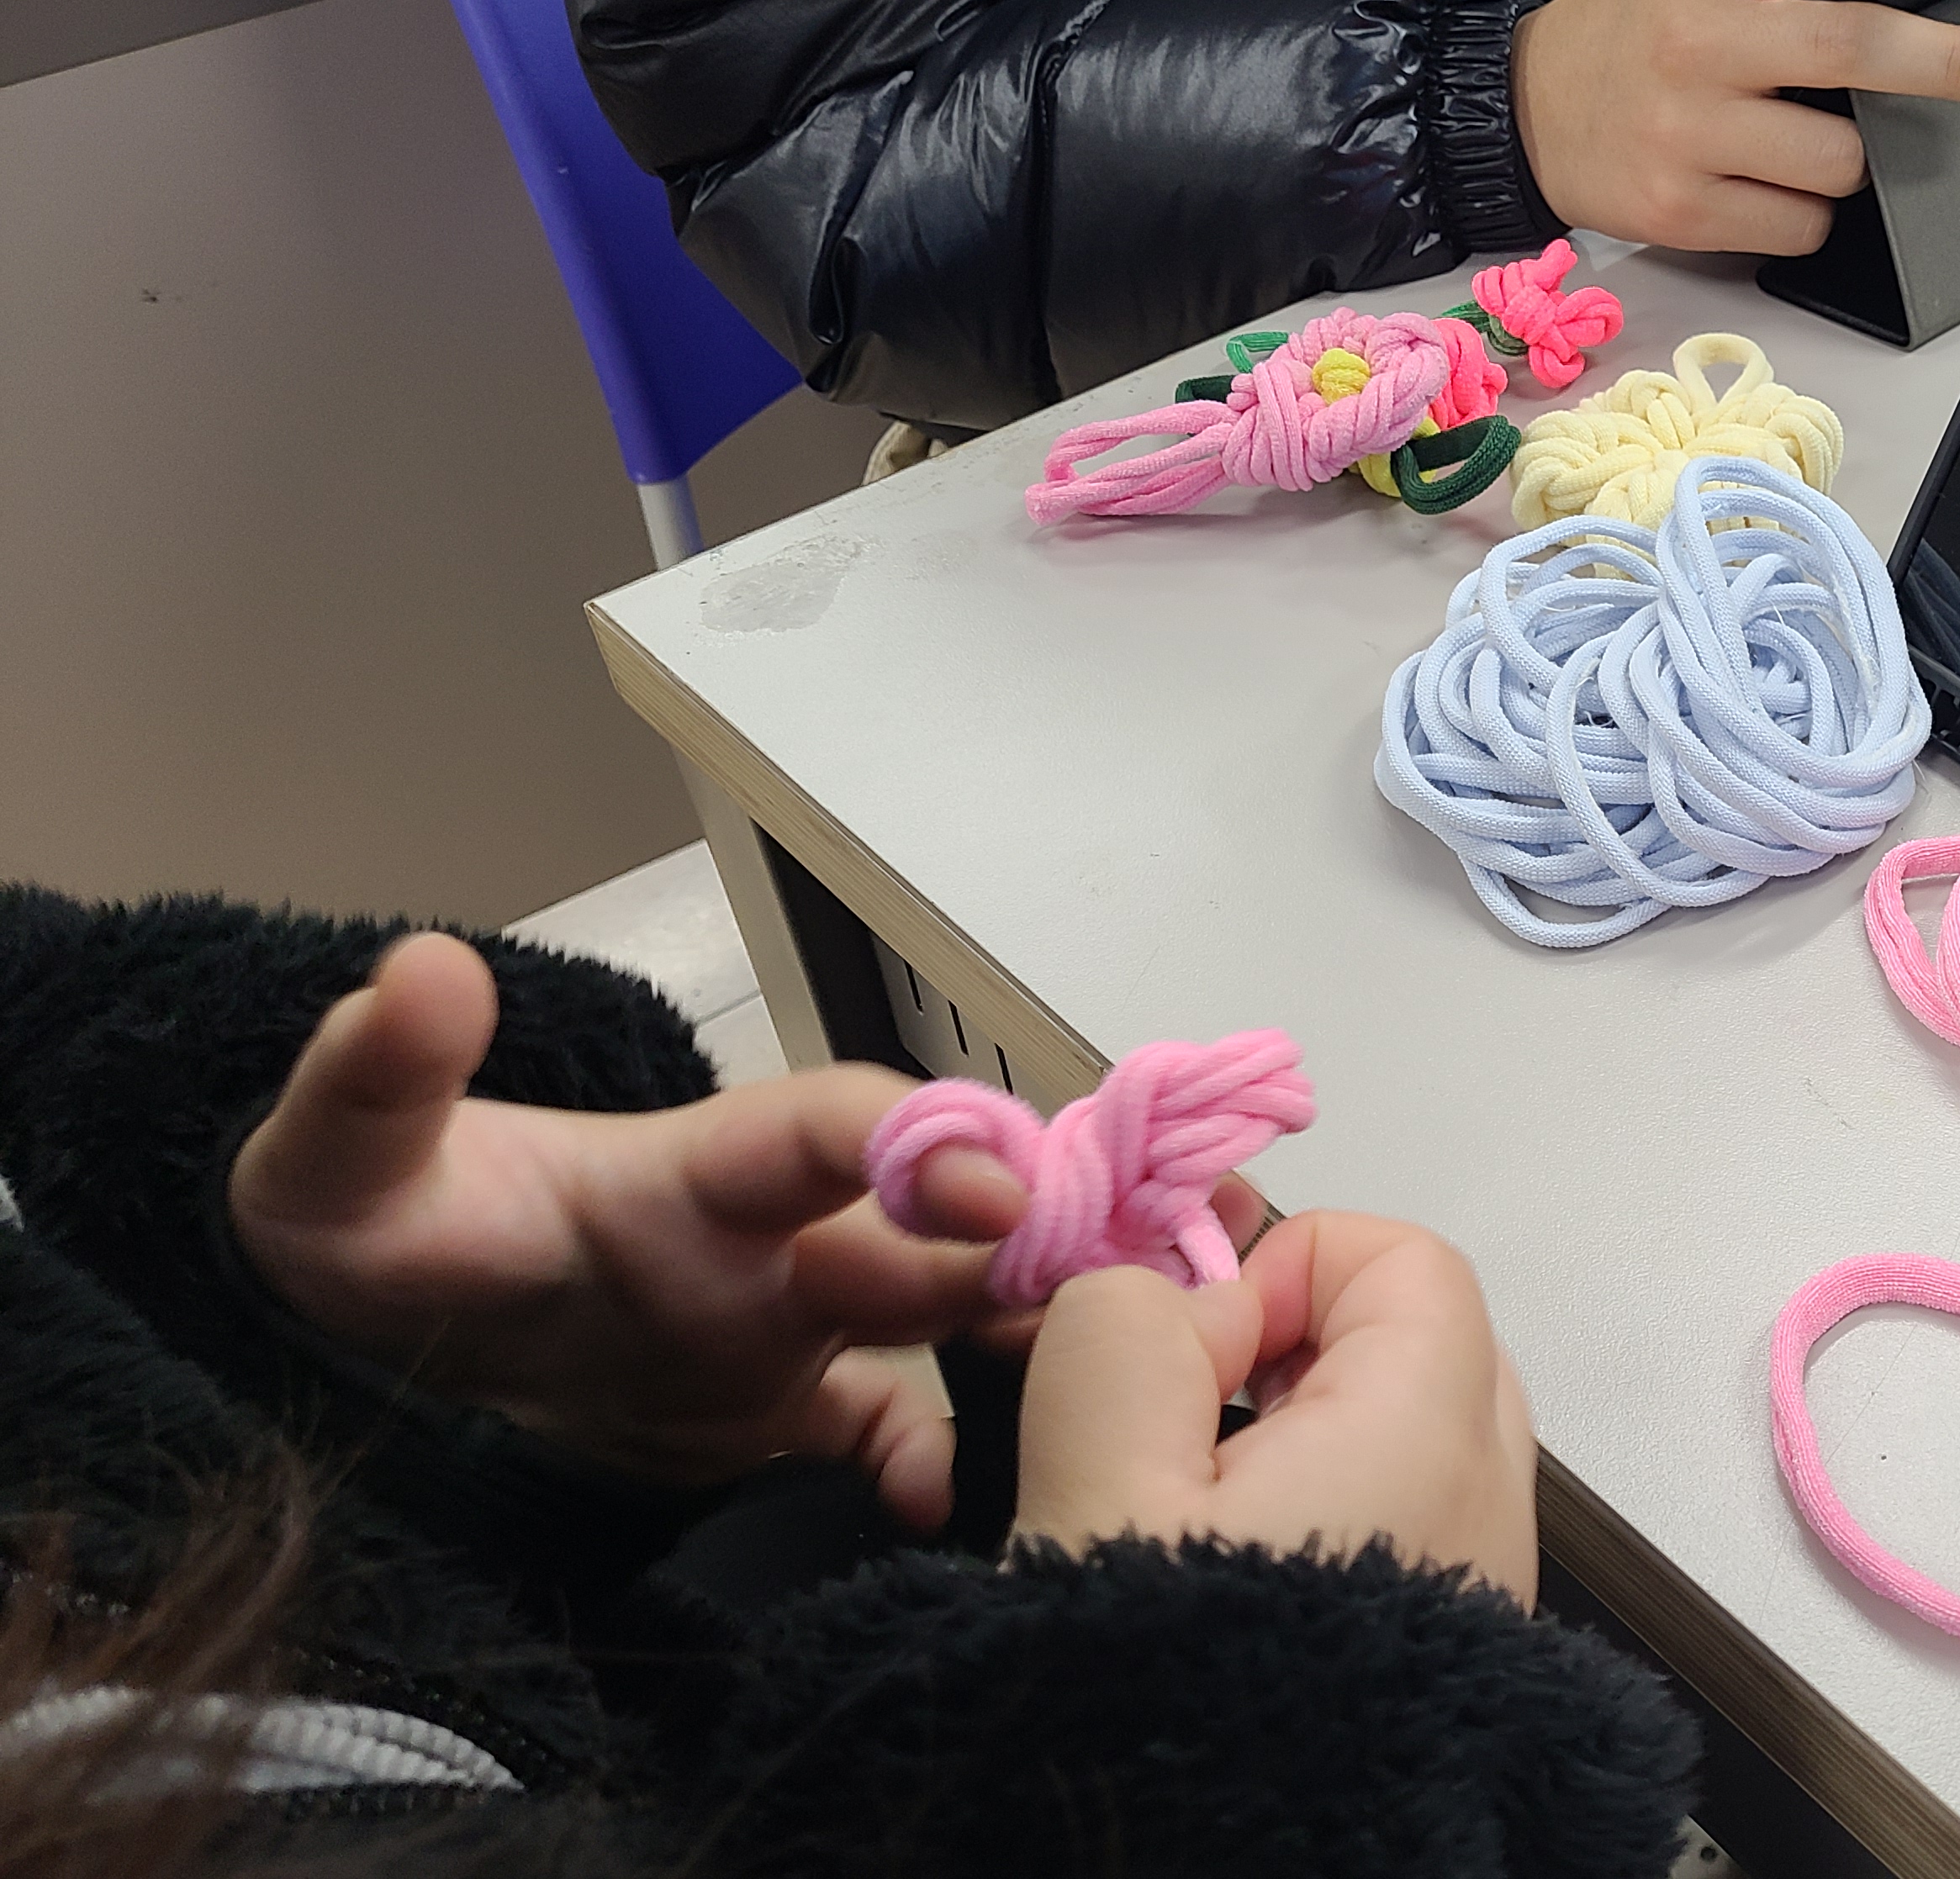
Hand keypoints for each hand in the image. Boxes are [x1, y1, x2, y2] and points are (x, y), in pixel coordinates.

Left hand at [230, 933, 1033, 1527]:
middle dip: (1022, 1241)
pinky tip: (937, 1502)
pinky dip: (926, 1460)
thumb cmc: (372, 1221)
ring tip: (1084, 1384)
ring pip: (936, 1313)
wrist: (359, 1331)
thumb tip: (422, 972)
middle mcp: (773, 1235)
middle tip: (1104, 1292)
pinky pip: (881, 1429)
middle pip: (926, 1224)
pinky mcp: (768, 1413)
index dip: (926, 1144)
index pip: (840, 1126)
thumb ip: (380, 1071)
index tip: (1003, 1186)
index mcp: (701, 1163)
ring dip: (1011, 1332)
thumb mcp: (339, 1153)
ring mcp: (782, 1324)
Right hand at [1011, 1212, 1536, 1603]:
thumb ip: (1122, 1330)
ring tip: (1200, 1512)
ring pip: (1411, 1440)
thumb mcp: (1092, 1483)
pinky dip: (1335, 1516)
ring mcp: (1487, 1586)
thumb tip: (1175, 1307)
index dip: (1282, 1268)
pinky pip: (1412, 1527)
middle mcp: (1490, 1506)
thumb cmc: (1157, 1699)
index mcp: (1427, 1439)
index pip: (1403, 1255)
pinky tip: (1241, 1578)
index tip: (1192, 1350)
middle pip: (1417, 1341)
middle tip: (1188, 1420)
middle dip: (1298, 1349)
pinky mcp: (1457, 1654)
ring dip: (1310, 1441)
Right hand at [1512, 0, 1959, 254]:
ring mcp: (1685, 147)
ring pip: (1833, 171)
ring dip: (1847, 163)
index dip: (1920, 42)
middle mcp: (1695, 62)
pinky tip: (1771, 183)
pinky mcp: (1678, 217)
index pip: (1833, 11)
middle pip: (1848, 74)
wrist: (1525, 106)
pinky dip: (1807, 212)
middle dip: (1926, 78)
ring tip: (1805, 139)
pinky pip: (1795, 230)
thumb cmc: (1627, 30)